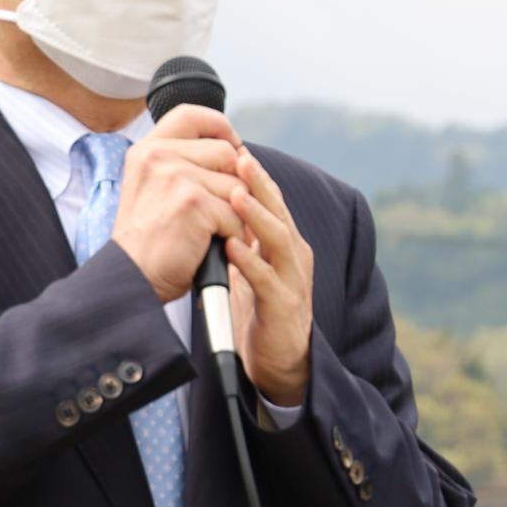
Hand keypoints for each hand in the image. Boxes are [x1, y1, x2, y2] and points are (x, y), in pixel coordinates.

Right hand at [112, 105, 246, 303]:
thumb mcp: (152, 189)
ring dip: (237, 214)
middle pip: (227, 152)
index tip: (232, 146)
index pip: (192, 115)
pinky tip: (214, 246)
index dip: (219, 127)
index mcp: (147, 150)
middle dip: (236, 183)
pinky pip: (237, 213)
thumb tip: (235, 151)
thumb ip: (181, 163)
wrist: (132, 278)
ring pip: (237, 185)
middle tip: (227, 211)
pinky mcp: (194, 203)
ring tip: (217, 233)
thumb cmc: (148, 243)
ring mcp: (176, 177)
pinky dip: (234, 235)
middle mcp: (159, 157)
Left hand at [225, 149, 314, 406]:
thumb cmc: (259, 309)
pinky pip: (268, 281)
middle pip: (279, 209)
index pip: (270, 199)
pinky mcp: (284, 307)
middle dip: (259, 182)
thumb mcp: (249, 265)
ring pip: (279, 239)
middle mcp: (293, 254)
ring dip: (258, 215)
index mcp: (283, 241)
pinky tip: (232, 248)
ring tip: (235, 194)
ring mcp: (293, 280)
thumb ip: (238, 235)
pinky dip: (250, 263)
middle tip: (239, 155)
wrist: (279, 361)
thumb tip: (212, 202)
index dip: (254, 173)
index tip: (232, 146)